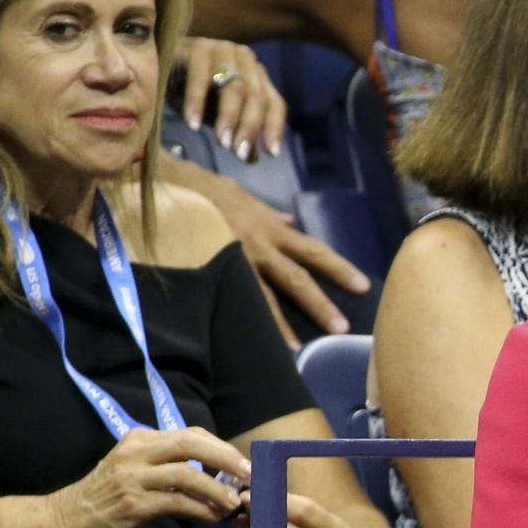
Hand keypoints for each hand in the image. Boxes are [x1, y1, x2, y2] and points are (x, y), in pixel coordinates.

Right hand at [48, 427, 250, 527]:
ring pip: (188, 474)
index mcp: (139, 438)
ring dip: (217, 489)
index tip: (243, 463)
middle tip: (249, 475)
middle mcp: (136, 452)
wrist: (62, 520)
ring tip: (234, 503)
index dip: (221, 447)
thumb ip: (168, 464)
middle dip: (226, 458)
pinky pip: (178, 502)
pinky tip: (214, 517)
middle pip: (191, 444)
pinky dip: (202, 509)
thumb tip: (216, 471)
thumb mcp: (134, 468)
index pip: (190, 434)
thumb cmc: (104, 496)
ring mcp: (133, 477)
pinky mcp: (133, 504)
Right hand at [165, 160, 370, 346]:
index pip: (313, 250)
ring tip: (298, 347)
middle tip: (342, 328)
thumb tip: (288, 220)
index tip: (362, 286)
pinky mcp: (209, 265)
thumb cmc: (205, 188)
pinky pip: (229, 296)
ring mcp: (233, 258)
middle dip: (319, 303)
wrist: (164, 180)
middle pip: (296, 277)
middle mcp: (258, 245)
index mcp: (271, 228)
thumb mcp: (243, 196)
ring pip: (264, 294)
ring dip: (281, 324)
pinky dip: (240, 316)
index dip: (339, 268)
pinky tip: (247, 339)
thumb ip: (268, 213)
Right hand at [177, 37, 287, 161]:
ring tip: (221, 142)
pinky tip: (192, 124)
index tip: (272, 154)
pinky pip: (200, 77)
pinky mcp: (197, 46)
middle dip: (249, 127)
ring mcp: (223, 49)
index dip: (275, 128)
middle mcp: (245, 59)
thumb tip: (253, 159)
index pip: (275, 103)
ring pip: (234, 86)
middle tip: (238, 152)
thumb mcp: (218, 115)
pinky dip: (197, 102)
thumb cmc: (195, 91)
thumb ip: (236, 132)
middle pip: (256, 97)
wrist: (158, 65)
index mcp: (256, 75)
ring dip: (229, 116)